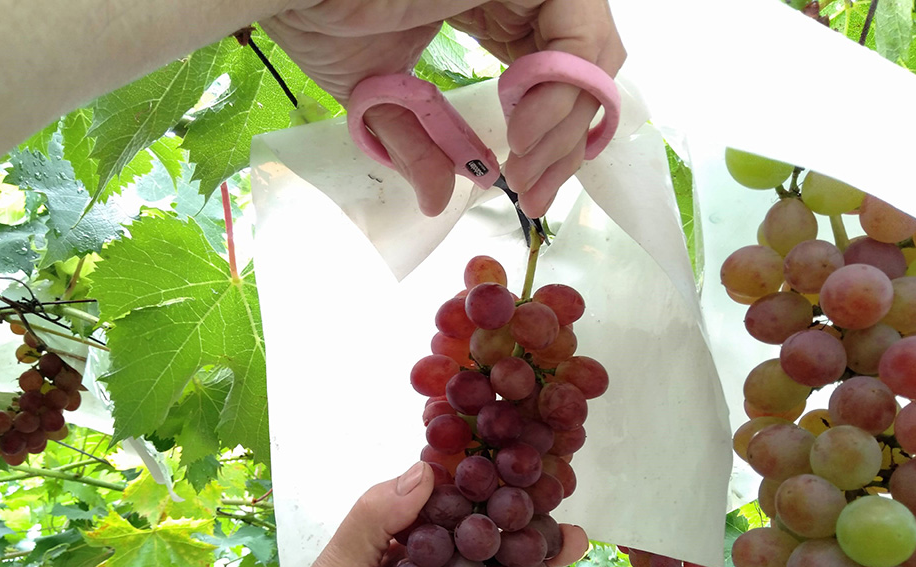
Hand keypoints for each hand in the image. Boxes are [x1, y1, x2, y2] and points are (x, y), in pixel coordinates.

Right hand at [261, 1, 625, 217]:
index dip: (552, 139)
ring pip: (592, 57)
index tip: (529, 190)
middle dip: (565, 144)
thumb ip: (418, 141)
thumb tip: (434, 199)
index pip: (555, 76)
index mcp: (495, 6)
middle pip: (584, 71)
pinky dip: (563, 93)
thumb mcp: (381, 97)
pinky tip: (522, 133)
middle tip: (533, 193)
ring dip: (564, 127)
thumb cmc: (323, 13)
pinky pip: (579, 37)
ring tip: (523, 169)